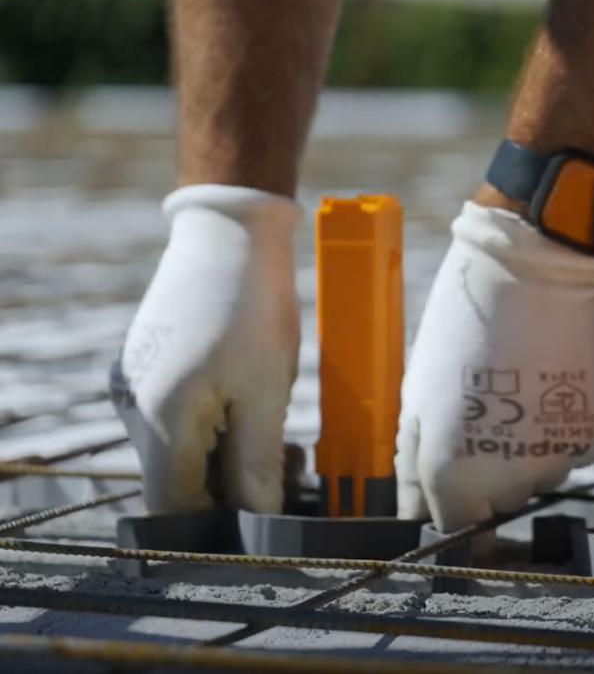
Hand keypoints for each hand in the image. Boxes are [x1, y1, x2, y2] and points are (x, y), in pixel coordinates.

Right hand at [110, 185, 301, 513]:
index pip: (177, 508)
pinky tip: (256, 415)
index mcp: (162, 419)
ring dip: (229, 461)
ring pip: (180, 454)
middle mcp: (134, 410)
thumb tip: (261, 519)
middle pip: (178, 483)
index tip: (269, 518)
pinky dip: (216, 432)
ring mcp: (135, 389)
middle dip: (235, 491)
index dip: (222, 524)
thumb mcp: (268, 392)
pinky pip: (177, 423)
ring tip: (284, 445)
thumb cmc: (253, 309)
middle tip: (290, 473)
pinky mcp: (146, 373)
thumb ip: (258, 464)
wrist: (228, 235)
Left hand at [396, 202, 593, 546]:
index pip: (459, 529)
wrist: (535, 272)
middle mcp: (511, 479)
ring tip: (528, 383)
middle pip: (505, 502)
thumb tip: (420, 515)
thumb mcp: (419, 396)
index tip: (468, 496)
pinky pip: (581, 444)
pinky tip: (559, 377)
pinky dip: (572, 422)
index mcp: (455, 474)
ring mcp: (560, 457)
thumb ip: (418, 467)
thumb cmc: (465, 328)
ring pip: (547, 471)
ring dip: (536, 444)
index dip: (462, 513)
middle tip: (495, 410)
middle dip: (498, 472)